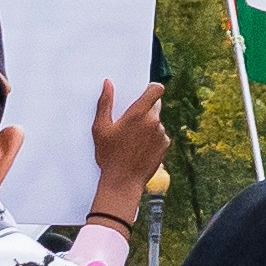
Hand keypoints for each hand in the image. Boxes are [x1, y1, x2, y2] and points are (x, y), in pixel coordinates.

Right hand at [87, 80, 167, 222]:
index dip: (152, 88)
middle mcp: (154, 122)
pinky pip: (160, 135)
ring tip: (132, 139)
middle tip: (131, 122)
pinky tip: (140, 148)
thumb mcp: (100, 129)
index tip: (144, 92)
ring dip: (148, 125)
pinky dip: (153, 138)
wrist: (123, 182)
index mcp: (138, 114)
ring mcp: (161, 134)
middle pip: (155, 105)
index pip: (156, 90)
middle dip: (145, 109)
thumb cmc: (109, 156)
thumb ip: (104, 103)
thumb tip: (108, 83)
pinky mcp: (165, 145)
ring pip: (157, 121)